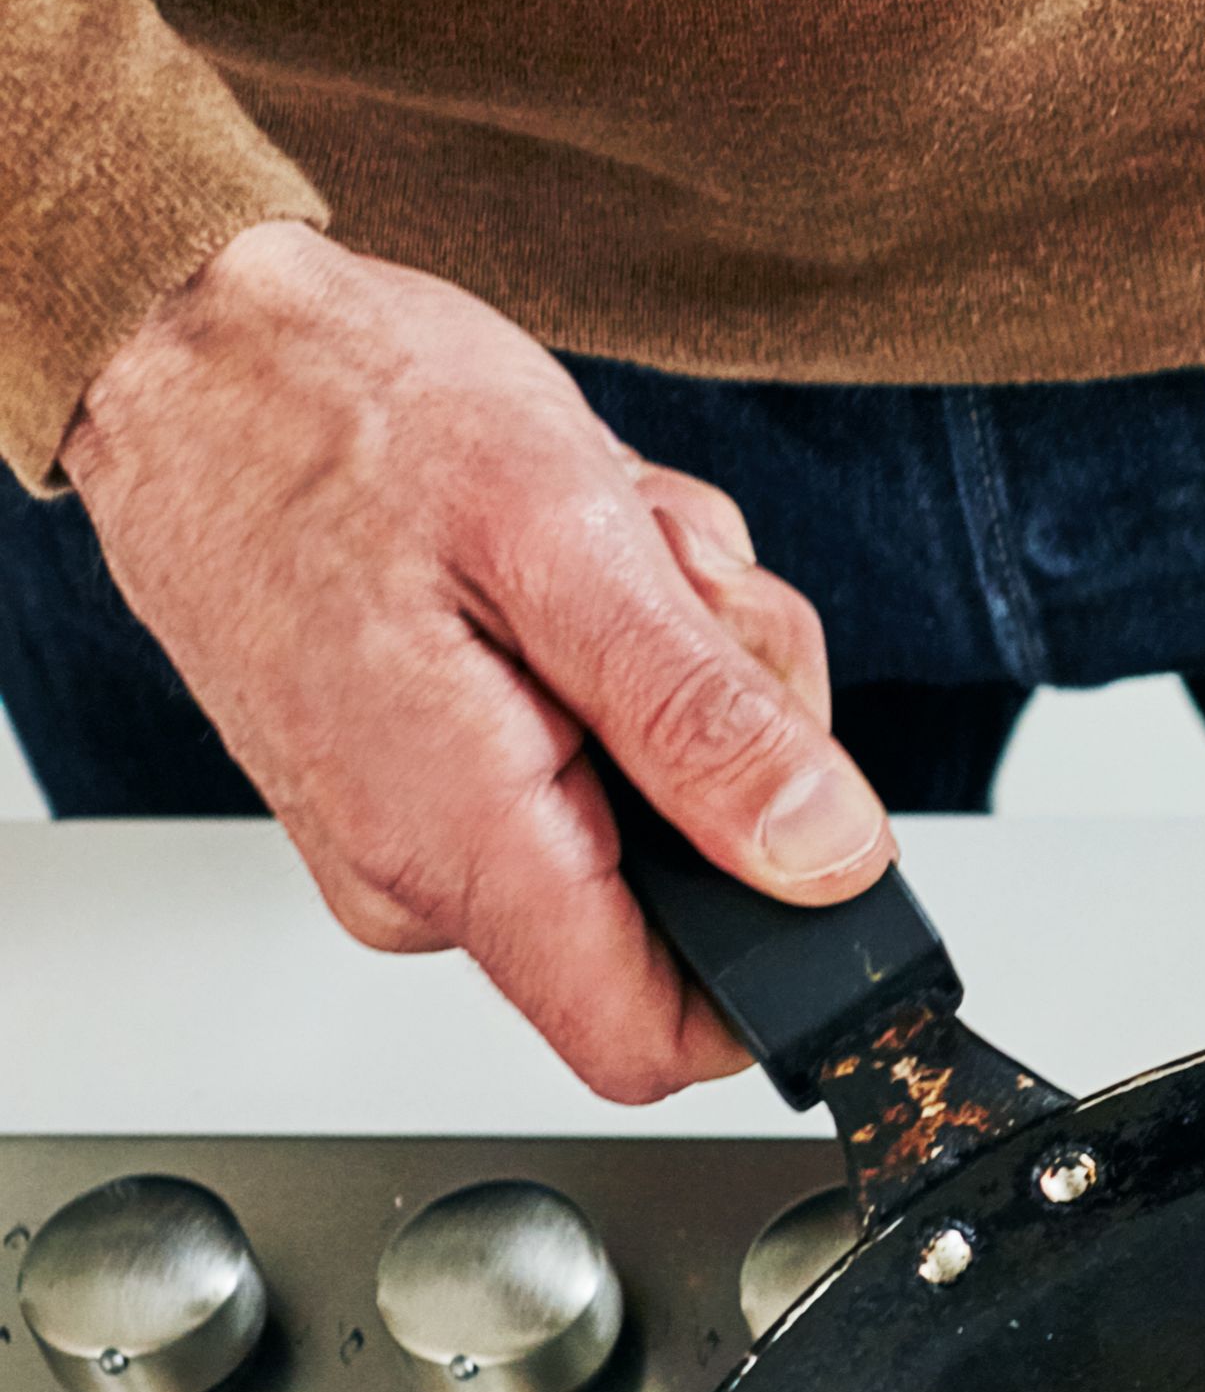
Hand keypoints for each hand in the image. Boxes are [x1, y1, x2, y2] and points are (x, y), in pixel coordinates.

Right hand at [57, 223, 883, 1099]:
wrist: (192, 352)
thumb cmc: (338, 412)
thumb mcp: (569, 541)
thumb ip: (704, 722)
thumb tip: (825, 857)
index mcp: (459, 842)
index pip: (657, 1039)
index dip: (780, 959)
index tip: (808, 825)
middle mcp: (427, 868)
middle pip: (699, 896)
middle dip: (739, 736)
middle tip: (671, 594)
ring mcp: (425, 825)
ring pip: (667, 807)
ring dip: (687, 666)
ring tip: (604, 555)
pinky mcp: (433, 775)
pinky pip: (603, 753)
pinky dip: (629, 649)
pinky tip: (570, 567)